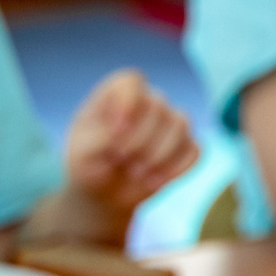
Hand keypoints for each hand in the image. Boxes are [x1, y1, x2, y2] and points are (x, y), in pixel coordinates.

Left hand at [65, 69, 197, 213]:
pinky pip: (195, 150)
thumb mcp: (80, 153)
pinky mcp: (184, 145)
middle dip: (140, 140)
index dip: (128, 103)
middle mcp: (145, 102)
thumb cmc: (87, 165)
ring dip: (160, 155)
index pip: (130, 81)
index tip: (115, 132)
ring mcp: (168, 122)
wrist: (103, 193)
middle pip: (158, 106)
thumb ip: (98, 138)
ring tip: (138, 176)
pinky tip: (155, 182)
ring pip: (181, 124)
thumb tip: (124, 132)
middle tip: (121, 162)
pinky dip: (177, 168)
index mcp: (114, 95)